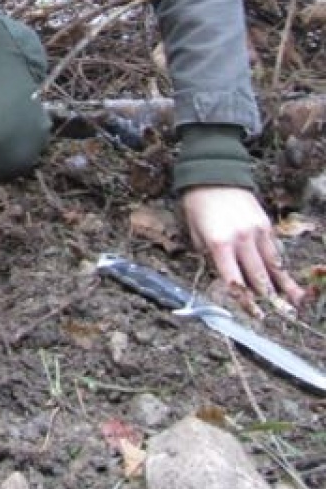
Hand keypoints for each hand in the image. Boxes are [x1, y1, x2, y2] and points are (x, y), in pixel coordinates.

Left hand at [180, 186, 304, 305]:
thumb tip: (222, 274)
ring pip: (272, 265)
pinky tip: (286, 276)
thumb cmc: (198, 204)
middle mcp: (241, 239)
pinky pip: (274, 250)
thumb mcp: (194, 232)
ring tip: (295, 302)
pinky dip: (280, 265)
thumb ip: (208, 255)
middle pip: (258, 276)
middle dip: (266, 298)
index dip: (245, 300)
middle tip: (276, 315)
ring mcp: (257, 232)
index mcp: (219, 243)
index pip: (234, 280)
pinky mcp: (266, 224)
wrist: (214, 174)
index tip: (254, 314)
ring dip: (282, 285)